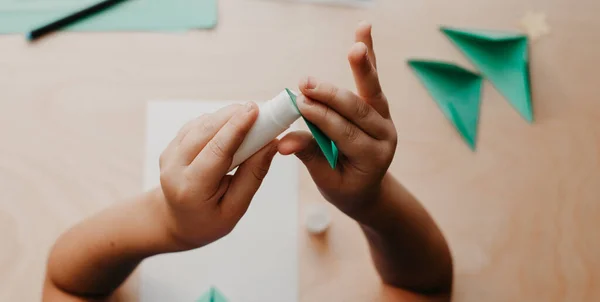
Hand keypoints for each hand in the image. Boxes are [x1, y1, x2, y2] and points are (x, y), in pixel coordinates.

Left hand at [158, 103, 277, 249]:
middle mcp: (174, 168)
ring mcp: (169, 154)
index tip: (255, 109)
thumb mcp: (236, 208)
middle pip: (207, 130)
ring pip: (202, 123)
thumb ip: (253, 175)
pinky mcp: (172, 145)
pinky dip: (218, 121)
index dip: (236, 127)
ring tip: (250, 121)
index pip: (216, 150)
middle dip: (234, 115)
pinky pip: (198, 125)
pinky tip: (232, 128)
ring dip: (227, 116)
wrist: (176, 222)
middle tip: (261, 110)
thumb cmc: (209, 220)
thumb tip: (272, 144)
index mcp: (190, 189)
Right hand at [279, 22, 396, 218]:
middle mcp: (384, 134)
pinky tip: (364, 30)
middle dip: (331, 95)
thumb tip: (281, 142)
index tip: (298, 104)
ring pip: (371, 89)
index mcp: (372, 157)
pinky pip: (371, 79)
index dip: (322, 118)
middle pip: (358, 109)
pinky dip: (368, 56)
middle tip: (306, 83)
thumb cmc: (344, 186)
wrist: (366, 189)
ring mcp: (384, 118)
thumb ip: (308, 155)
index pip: (345, 133)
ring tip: (356, 46)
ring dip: (362, 66)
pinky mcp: (378, 105)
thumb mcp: (326, 179)